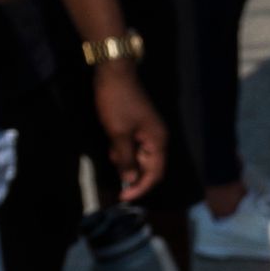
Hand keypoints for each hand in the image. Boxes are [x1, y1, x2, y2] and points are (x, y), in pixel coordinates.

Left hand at [91, 55, 167, 203]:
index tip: (123, 197)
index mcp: (157, 141)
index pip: (155, 174)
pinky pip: (133, 146)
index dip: (141, 188)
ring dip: (125, 161)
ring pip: (139, 157)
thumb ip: (126, 159)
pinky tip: (112, 146)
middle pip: (149, 167)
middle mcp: (157, 138)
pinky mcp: (138, 126)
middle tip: (113, 175)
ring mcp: (147, 131)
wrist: (114, 73)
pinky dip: (123, 151)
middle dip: (131, 174)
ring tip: (111, 154)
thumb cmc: (117, 103)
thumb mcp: (118, 134)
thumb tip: (131, 180)